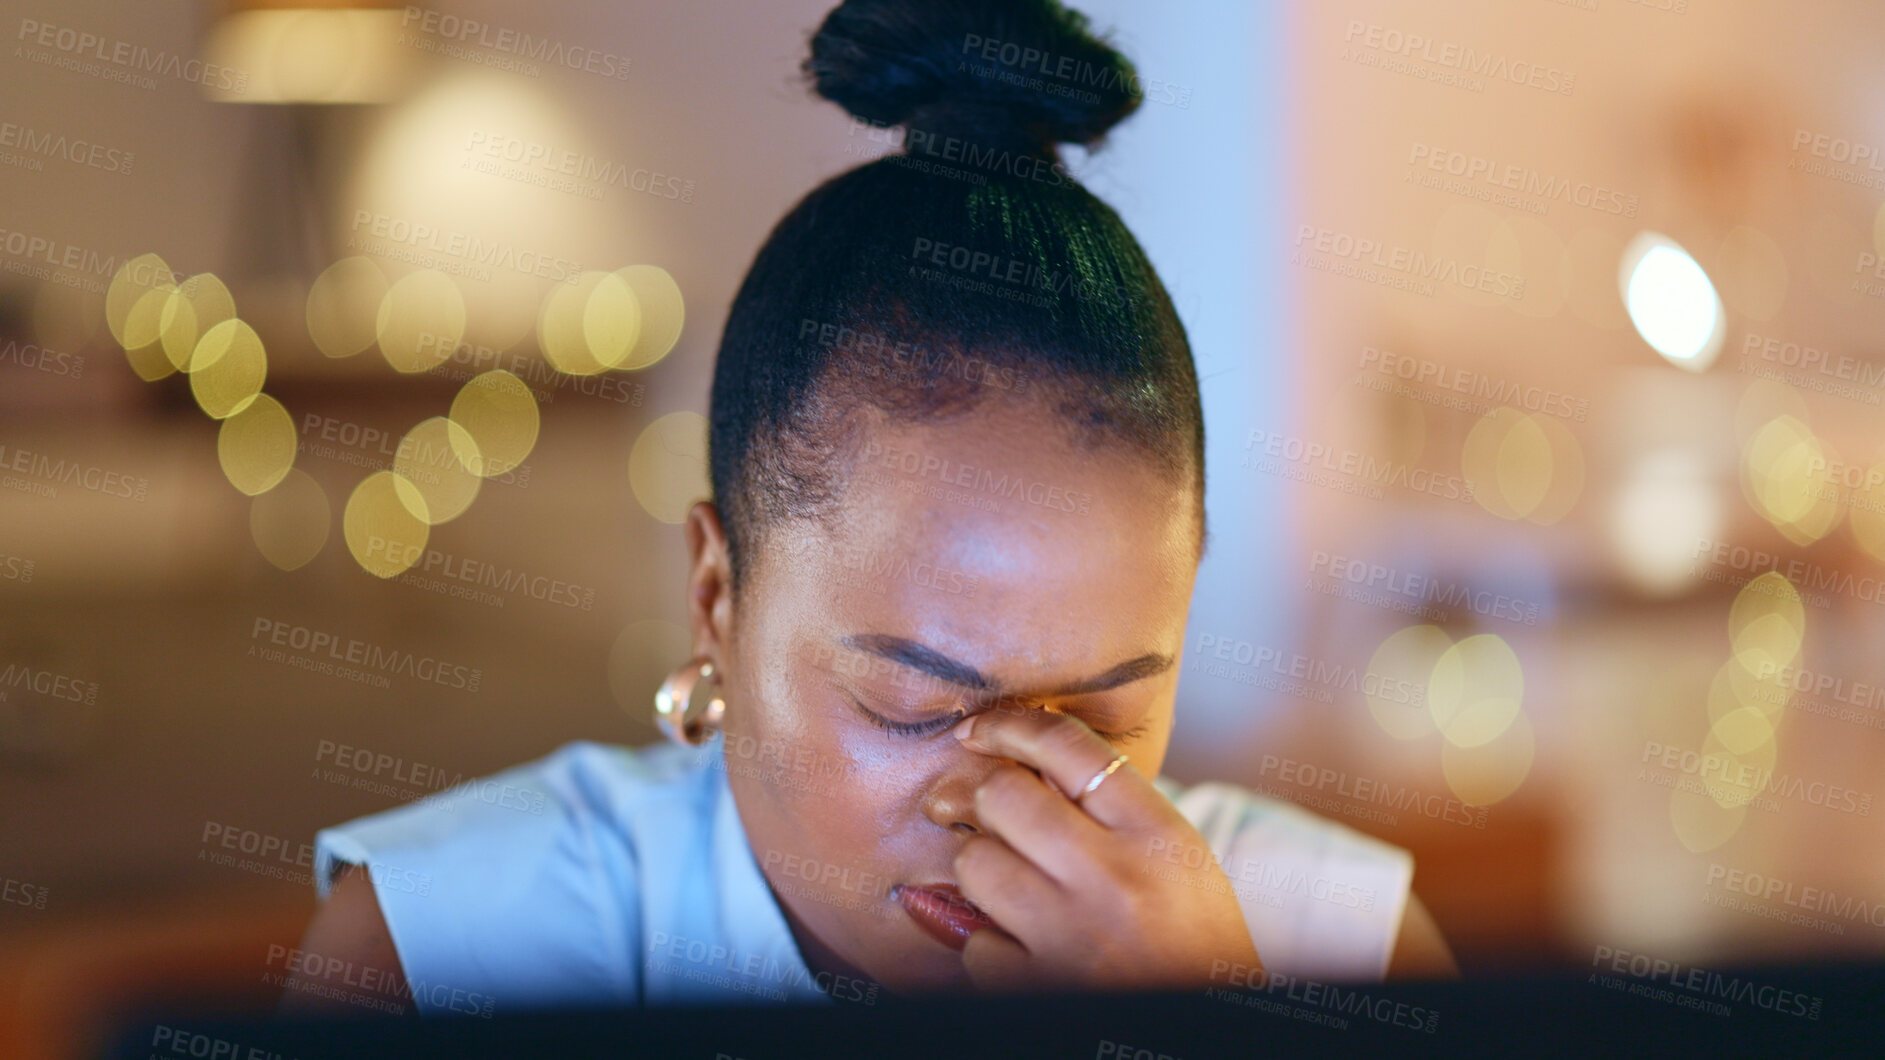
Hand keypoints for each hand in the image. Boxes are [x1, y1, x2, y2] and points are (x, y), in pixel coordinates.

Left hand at [949, 707, 1263, 992]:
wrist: (1213, 1014)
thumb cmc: (1190, 932)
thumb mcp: (1174, 853)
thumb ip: (1107, 803)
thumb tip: (1008, 755)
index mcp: (1155, 833)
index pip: (1067, 747)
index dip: (1009, 725)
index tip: (978, 730)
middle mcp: (1115, 877)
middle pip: (1004, 796)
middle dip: (984, 803)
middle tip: (990, 820)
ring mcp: (1074, 935)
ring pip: (975, 864)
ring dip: (979, 870)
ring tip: (1009, 887)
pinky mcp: (1040, 987)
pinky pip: (974, 944)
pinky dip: (986, 946)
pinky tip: (1019, 948)